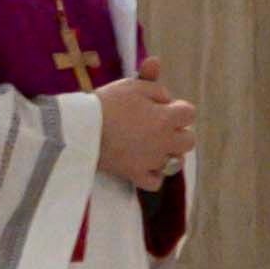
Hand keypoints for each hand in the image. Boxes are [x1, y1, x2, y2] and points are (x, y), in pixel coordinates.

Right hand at [94, 69, 198, 189]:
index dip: (178, 108)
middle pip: (189, 141)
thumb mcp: (133, 86)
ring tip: (151, 145)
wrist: (80, 127)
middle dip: (179, 132)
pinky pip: (155, 182)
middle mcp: (164, 142)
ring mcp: (151, 161)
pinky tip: (145, 164)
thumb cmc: (107, 103)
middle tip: (159, 127)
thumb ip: (156, 88)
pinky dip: (153, 175)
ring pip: (175, 162)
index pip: (189, 114)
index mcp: (166, 119)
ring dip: (168, 153)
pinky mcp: (134, 174)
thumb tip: (168, 98)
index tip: (161, 107)